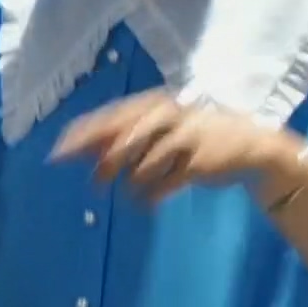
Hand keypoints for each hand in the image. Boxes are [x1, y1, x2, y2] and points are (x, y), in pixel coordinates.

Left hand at [50, 90, 283, 205]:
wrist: (250, 145)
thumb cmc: (193, 136)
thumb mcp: (158, 129)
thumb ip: (121, 136)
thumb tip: (79, 149)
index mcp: (152, 103)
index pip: (108, 116)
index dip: (81, 135)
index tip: (57, 154)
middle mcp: (166, 115)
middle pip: (123, 139)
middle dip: (105, 164)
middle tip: (94, 184)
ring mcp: (183, 137)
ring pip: (142, 166)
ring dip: (133, 183)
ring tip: (133, 193)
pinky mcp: (197, 162)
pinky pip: (163, 184)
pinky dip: (150, 196)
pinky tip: (146, 203)